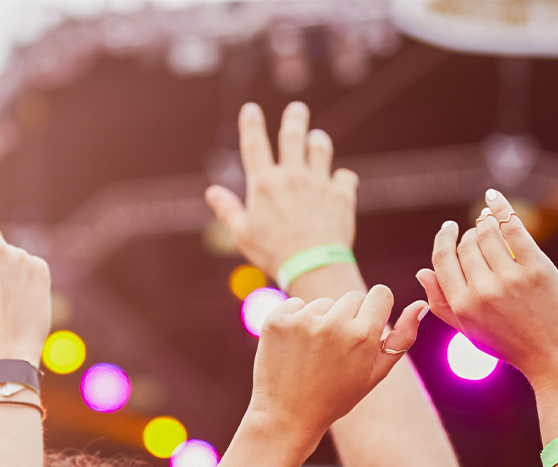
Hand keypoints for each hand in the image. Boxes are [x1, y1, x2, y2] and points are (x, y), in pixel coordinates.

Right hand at [205, 102, 357, 278]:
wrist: (314, 266)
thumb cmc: (274, 254)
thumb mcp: (242, 234)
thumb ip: (228, 210)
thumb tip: (211, 192)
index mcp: (265, 182)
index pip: (255, 144)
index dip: (251, 123)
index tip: (251, 108)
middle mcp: (292, 175)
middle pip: (293, 135)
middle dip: (295, 118)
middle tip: (298, 109)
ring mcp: (319, 182)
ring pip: (321, 148)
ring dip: (319, 141)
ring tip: (318, 139)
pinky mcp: (341, 195)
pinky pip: (345, 177)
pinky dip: (343, 178)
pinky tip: (341, 181)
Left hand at [247, 286, 424, 444]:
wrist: (287, 417)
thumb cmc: (336, 397)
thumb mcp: (375, 373)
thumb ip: (402, 338)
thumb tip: (420, 304)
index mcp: (363, 336)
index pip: (381, 294)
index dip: (376, 310)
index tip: (367, 327)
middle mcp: (333, 324)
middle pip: (353, 297)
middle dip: (350, 318)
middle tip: (337, 351)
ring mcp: (302, 321)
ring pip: (324, 303)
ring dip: (322, 321)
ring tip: (314, 354)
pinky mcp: (277, 320)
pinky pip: (296, 305)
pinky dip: (296, 321)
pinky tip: (295, 349)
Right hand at [416, 190, 557, 389]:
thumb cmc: (515, 347)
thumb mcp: (472, 332)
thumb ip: (443, 304)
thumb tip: (422, 272)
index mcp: (462, 307)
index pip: (443, 260)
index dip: (444, 240)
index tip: (449, 228)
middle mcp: (482, 290)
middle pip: (466, 244)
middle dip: (470, 235)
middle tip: (479, 233)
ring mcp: (510, 278)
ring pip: (487, 232)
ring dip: (486, 223)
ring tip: (490, 223)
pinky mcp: (536, 267)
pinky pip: (512, 226)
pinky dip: (500, 207)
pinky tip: (493, 197)